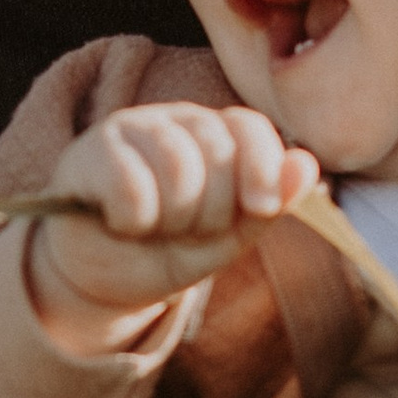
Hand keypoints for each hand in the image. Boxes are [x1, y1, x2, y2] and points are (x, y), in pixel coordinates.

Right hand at [27, 103, 316, 352]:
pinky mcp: (90, 151)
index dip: (263, 167)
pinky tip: (123, 224)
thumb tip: (307, 165)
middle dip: (212, 212)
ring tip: (157, 228)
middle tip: (187, 230)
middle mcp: (176, 120)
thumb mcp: (230, 237)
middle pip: (218, 153)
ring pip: (177, 168)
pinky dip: (134, 221)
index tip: (260, 207)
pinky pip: (131, 186)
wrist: (104, 277)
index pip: (250, 127)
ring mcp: (131, 129)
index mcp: (218, 134)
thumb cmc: (171, 249)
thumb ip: (270, 202)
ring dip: (173, 219)